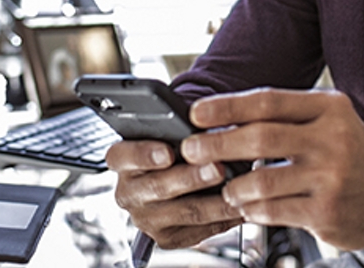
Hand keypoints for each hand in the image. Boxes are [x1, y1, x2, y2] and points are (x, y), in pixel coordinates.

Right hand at [104, 138, 244, 248]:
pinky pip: (199, 230)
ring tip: (238, 190)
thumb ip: (180, 130)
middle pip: (158, 187)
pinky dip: (224, 218)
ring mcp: (146, 219)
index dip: (144, 154)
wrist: (175, 180)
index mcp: (122, 160)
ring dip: (215, 202)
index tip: (168, 152)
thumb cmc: (174, 146)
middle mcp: (128, 192)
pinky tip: (241, 205)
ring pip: (184, 212)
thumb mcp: (169, 132)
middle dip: (191, 178)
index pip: (122, 156)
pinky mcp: (167, 238)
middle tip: (218, 168)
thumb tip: (207, 126)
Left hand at [182, 88, 363, 250]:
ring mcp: (332, 178)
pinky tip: (248, 206)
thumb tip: (223, 119)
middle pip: (260, 138)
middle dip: (216, 144)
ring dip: (233, 185)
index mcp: (330, 108)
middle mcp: (333, 139)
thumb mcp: (330, 123)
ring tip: (227, 187)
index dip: (226, 106)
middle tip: (191, 150)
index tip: (195, 113)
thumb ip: (286, 119)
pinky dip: (252, 209)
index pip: (268, 101)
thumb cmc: (354, 156)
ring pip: (262, 181)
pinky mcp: (327, 213)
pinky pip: (273, 211)